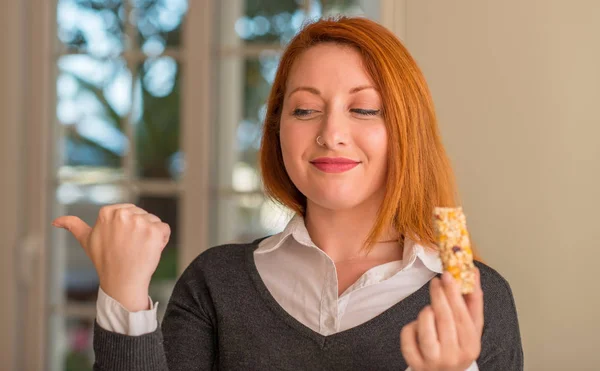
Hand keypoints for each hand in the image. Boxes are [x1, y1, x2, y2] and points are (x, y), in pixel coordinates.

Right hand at [52, 203, 170, 310]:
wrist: (121, 282)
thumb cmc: (105, 261)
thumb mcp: (86, 241)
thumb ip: (73, 226)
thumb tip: (56, 222)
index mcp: (107, 212)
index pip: (130, 212)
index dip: (128, 228)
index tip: (120, 242)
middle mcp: (123, 213)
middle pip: (143, 215)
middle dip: (140, 231)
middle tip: (129, 248)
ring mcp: (140, 221)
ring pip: (154, 222)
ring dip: (151, 236)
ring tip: (138, 250)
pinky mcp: (154, 230)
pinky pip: (165, 230)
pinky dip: (162, 240)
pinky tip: (150, 251)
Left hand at [400, 268, 483, 370]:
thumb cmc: (458, 345)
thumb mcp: (471, 328)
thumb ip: (473, 301)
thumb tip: (473, 272)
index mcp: (471, 347)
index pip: (462, 316)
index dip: (454, 294)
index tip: (448, 275)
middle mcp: (453, 356)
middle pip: (444, 319)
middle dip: (439, 296)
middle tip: (435, 281)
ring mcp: (433, 361)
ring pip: (424, 328)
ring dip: (425, 313)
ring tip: (430, 311)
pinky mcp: (415, 362)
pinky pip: (408, 335)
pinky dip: (411, 326)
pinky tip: (418, 327)